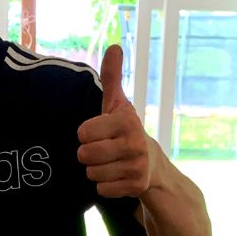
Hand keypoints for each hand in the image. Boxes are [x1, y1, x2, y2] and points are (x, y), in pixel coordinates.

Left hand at [77, 44, 152, 197]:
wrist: (152, 165)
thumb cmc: (125, 131)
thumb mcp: (117, 105)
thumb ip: (112, 78)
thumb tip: (114, 46)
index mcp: (126, 121)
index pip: (83, 132)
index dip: (85, 134)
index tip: (96, 133)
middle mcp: (135, 143)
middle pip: (86, 155)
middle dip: (88, 155)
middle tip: (100, 151)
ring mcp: (137, 166)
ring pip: (92, 174)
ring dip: (95, 171)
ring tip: (108, 164)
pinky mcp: (136, 186)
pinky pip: (101, 190)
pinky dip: (104, 186)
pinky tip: (115, 177)